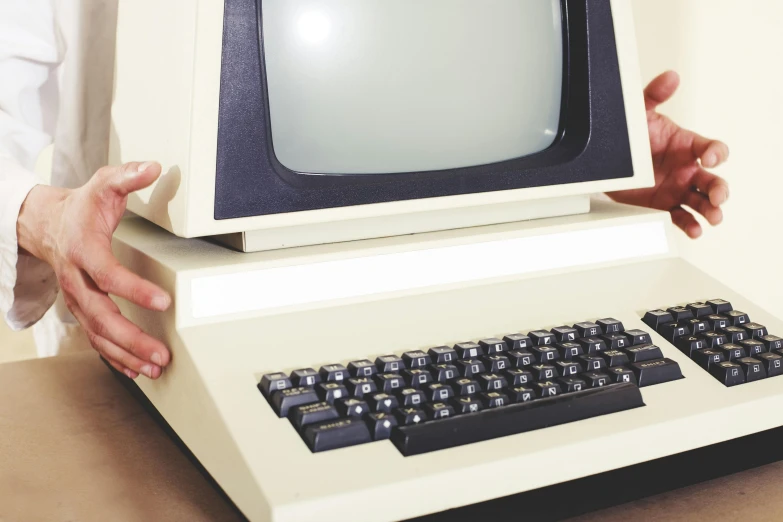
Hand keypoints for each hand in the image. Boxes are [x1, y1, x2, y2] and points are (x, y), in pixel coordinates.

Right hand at [17, 162, 170, 378]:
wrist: (44, 224)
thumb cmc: (79, 208)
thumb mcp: (101, 185)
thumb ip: (126, 176)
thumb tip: (153, 167)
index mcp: (84, 250)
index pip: (108, 276)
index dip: (134, 290)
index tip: (163, 302)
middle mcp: (76, 280)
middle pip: (102, 317)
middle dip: (132, 339)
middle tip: (160, 353)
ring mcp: (77, 298)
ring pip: (98, 334)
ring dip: (126, 354)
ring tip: (154, 366)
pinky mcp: (81, 309)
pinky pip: (96, 338)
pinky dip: (114, 356)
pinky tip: (135, 368)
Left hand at [608, 71, 729, 237]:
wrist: (607, 159)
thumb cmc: (631, 134)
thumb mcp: (640, 113)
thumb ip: (655, 94)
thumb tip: (671, 76)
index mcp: (687, 146)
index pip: (712, 149)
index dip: (715, 154)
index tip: (708, 159)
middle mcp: (687, 168)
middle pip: (713, 180)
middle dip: (720, 189)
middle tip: (718, 197)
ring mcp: (678, 187)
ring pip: (702, 201)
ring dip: (711, 210)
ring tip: (713, 217)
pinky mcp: (665, 203)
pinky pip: (681, 216)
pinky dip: (689, 225)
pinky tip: (694, 230)